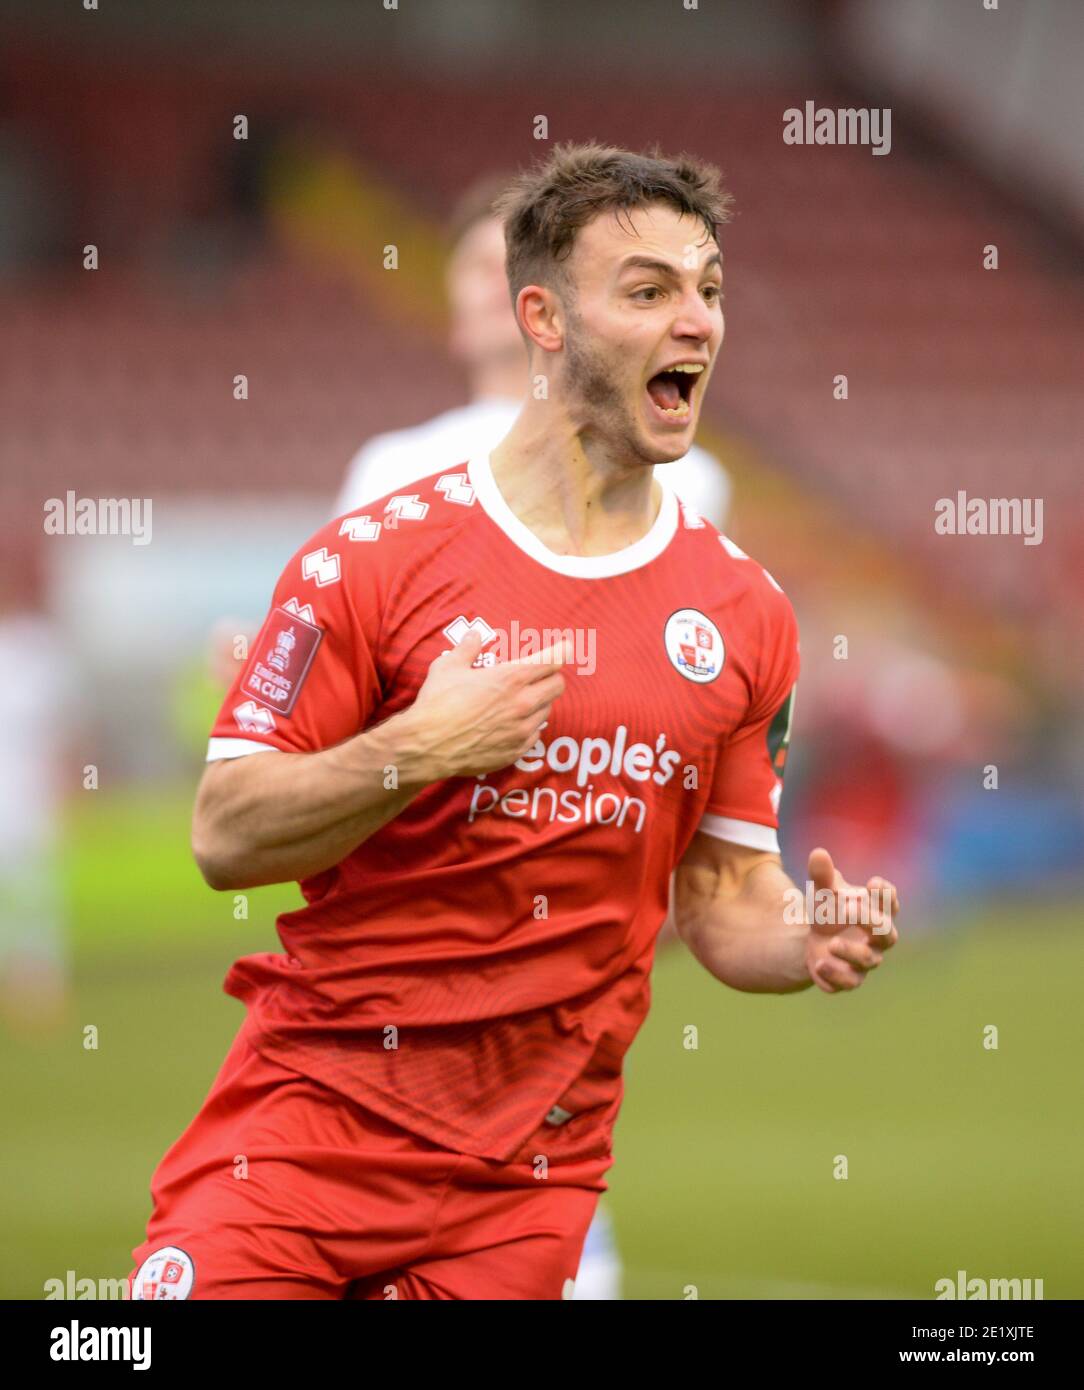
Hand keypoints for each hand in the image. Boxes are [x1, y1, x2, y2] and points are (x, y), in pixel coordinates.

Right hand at [405, 630, 568, 781]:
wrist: (427, 746)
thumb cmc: (437, 703)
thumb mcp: (449, 666)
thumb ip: (467, 648)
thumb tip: (474, 635)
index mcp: (511, 678)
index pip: (552, 661)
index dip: (561, 651)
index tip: (565, 647)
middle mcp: (523, 703)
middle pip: (558, 686)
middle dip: (552, 677)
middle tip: (540, 675)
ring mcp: (521, 730)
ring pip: (548, 710)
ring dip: (539, 702)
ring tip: (521, 700)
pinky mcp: (516, 751)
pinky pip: (535, 734)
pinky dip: (529, 726)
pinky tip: (513, 723)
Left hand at [804, 847, 898, 993]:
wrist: (814, 939)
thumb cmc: (830, 909)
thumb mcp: (823, 892)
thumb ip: (822, 875)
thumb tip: (818, 853)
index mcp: (877, 912)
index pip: (891, 903)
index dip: (886, 894)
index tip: (872, 881)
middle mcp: (877, 939)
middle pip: (886, 933)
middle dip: (870, 921)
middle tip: (848, 908)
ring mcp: (864, 960)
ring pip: (867, 960)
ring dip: (851, 951)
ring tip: (831, 943)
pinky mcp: (847, 978)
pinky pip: (848, 982)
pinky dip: (835, 975)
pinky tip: (819, 962)